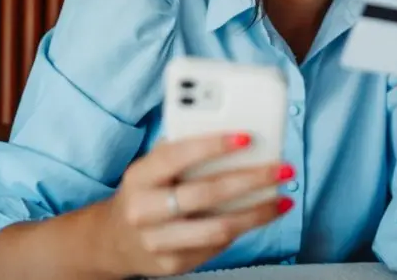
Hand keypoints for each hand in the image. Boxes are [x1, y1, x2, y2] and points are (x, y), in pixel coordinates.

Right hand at [102, 132, 294, 276]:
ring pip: (218, 227)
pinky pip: (217, 246)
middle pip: (206, 194)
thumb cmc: (145, 192)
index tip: (247, 138)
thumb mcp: (152, 167)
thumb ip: (183, 150)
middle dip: (251, 180)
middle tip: (281, 169)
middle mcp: (144, 210)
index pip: (178, 156)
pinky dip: (244, 229)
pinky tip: (261, 215)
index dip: (213, 145)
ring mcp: (157, 242)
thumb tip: (232, 132)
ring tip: (282, 199)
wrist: (114, 240)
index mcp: (140, 177)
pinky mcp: (173, 264)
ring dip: (258, 213)